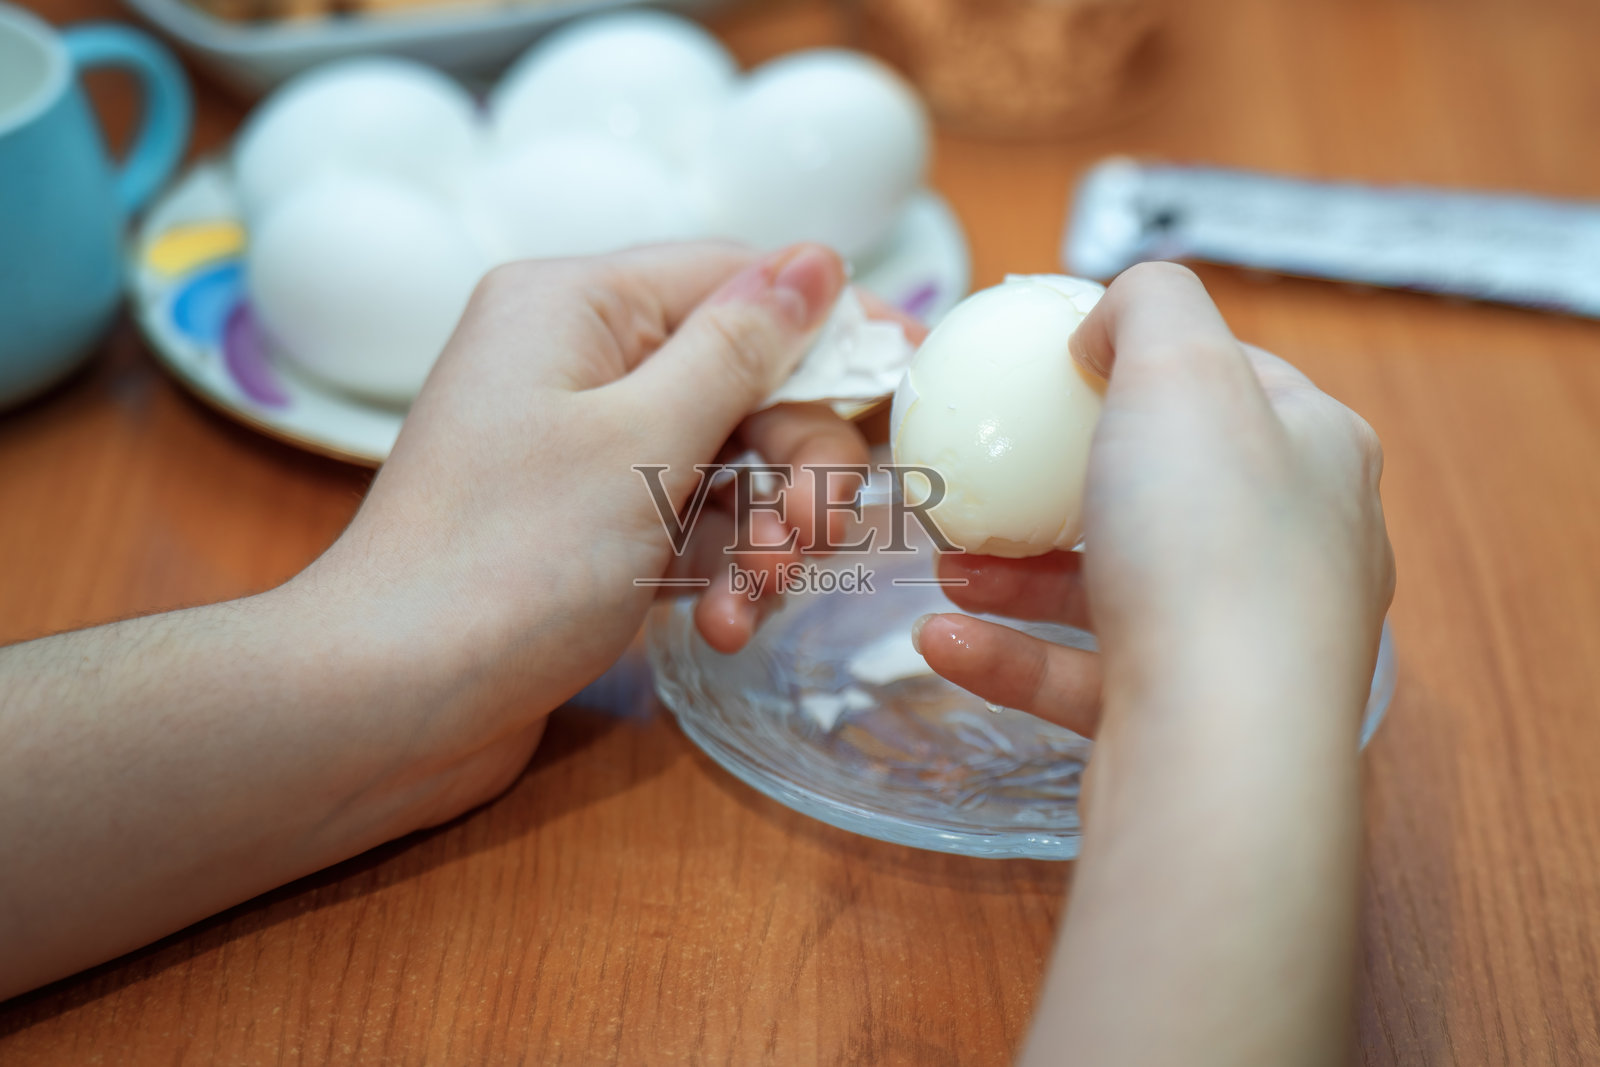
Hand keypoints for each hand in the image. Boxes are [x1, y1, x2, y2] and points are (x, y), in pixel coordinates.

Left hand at [302, 242, 912, 823]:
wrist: (390, 705)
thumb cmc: (508, 558)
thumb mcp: (642, 443)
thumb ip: (741, 348)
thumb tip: (817, 258)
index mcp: (578, 305)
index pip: (737, 280)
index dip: (831, 327)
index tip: (915, 374)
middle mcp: (581, 362)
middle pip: (748, 381)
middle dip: (795, 465)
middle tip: (816, 537)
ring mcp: (586, 451)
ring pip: (732, 463)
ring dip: (765, 535)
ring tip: (756, 600)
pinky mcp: (593, 528)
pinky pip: (693, 524)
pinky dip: (721, 572)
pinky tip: (721, 626)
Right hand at [918, 263, 1394, 1066]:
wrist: (1221, 742)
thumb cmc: (1210, 538)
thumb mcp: (1178, 364)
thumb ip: (1147, 305)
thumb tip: (1110, 326)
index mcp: (1316, 450)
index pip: (1236, 379)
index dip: (1146, 360)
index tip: (1056, 369)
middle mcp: (1296, 546)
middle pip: (1163, 486)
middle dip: (1056, 478)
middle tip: (984, 471)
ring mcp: (1244, 642)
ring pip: (1115, 587)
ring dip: (1016, 573)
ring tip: (941, 562)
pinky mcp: (1188, 719)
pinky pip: (1087, 675)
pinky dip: (1011, 655)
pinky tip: (938, 642)